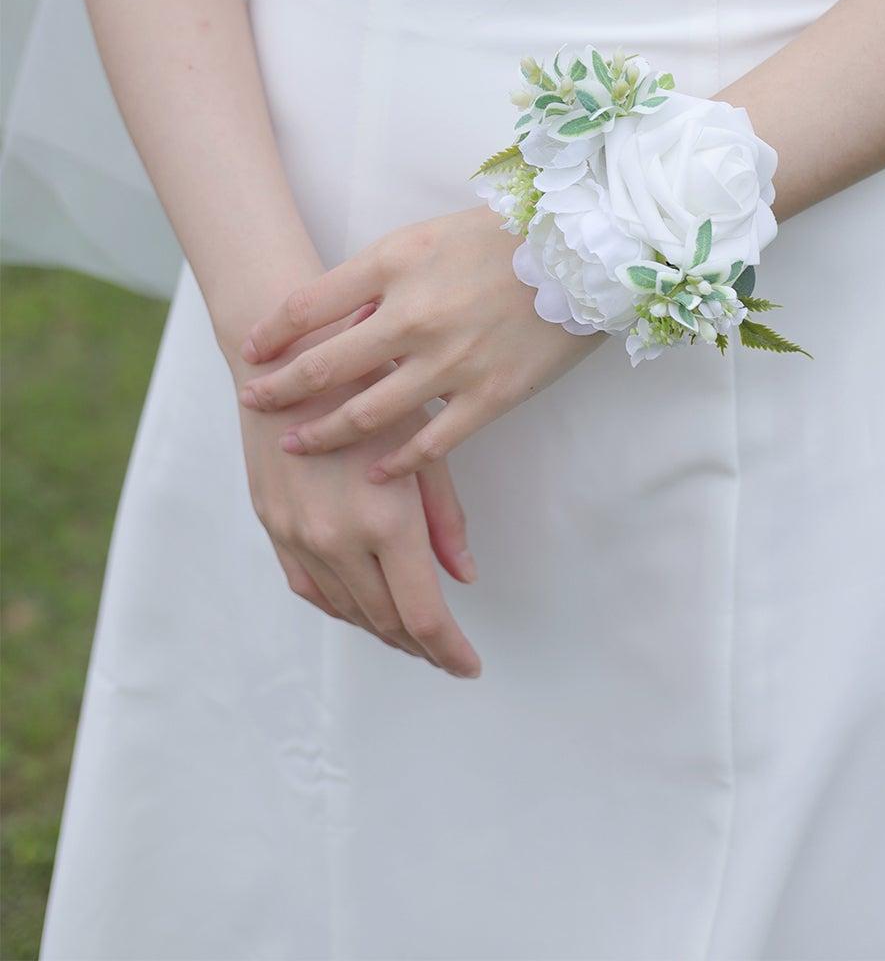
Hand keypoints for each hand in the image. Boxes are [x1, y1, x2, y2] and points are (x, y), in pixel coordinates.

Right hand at [226, 302, 482, 677]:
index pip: (423, 613)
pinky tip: (362, 607)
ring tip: (414, 636)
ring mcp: (300, 537)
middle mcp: (339, 538)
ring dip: (383, 629)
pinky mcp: (274, 527)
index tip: (470, 666)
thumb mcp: (424, 444)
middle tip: (448, 653)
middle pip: (386, 621)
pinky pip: (309, 589)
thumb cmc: (372, 386)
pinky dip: (341, 607)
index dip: (449, 649)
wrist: (290, 358)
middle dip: (422, 645)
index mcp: (386, 518)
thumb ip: (445, 518)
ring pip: (347, 610)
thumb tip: (462, 576)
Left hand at [235, 205, 606, 481]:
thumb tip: (340, 320)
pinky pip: (430, 443)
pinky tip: (374, 473)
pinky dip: (395, 462)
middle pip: (324, 365)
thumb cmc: (502, 236)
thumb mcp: (428, 236)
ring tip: (297, 445)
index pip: (308, 304)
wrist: (583, 251)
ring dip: (324, 434)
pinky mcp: (490, 395)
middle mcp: (414, 314)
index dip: (270, 332)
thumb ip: (381, 278)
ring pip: (367, 413)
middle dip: (279, 391)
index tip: (250, 350)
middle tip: (251, 403)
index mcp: (395, 263)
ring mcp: (451, 360)